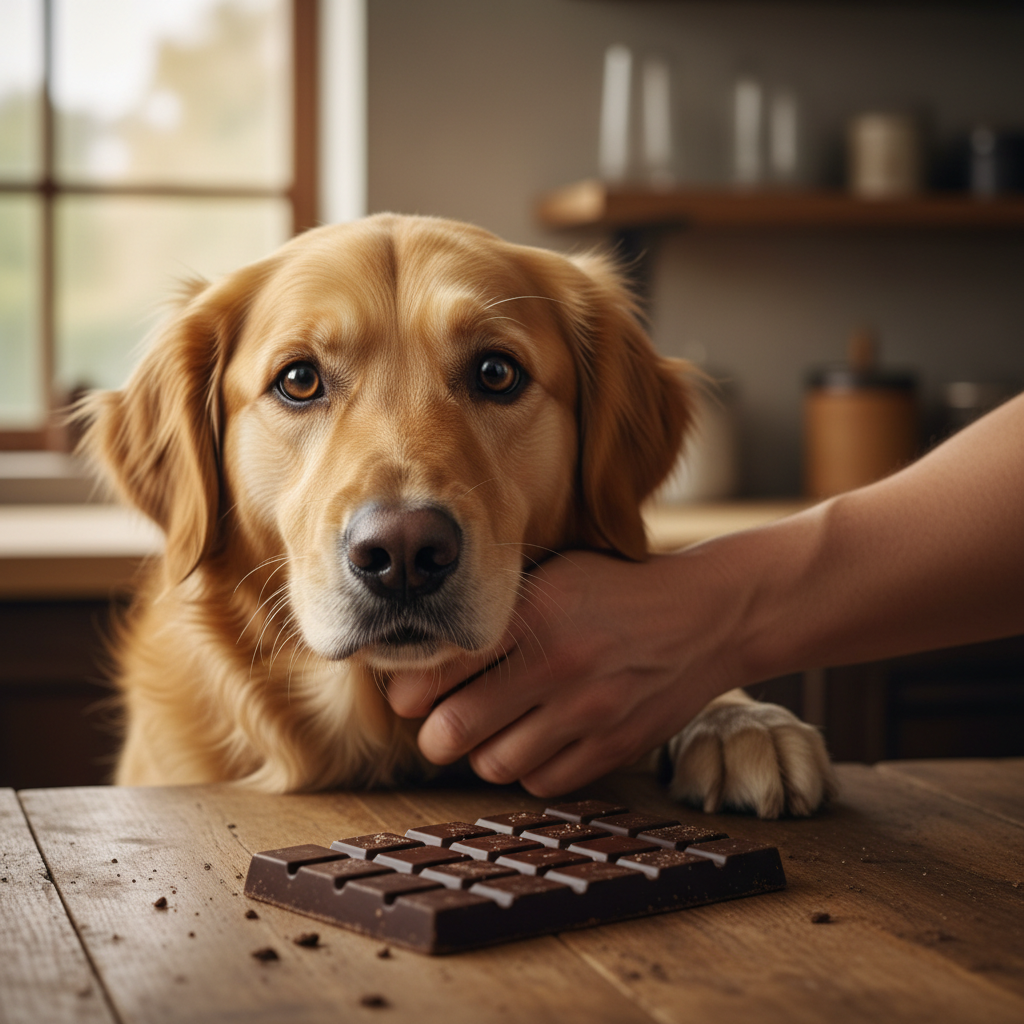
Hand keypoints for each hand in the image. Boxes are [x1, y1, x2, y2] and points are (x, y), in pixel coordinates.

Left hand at [387, 548, 743, 795]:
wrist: (706, 617)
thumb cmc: (615, 592)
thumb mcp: (555, 576)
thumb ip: (496, 610)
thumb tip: (423, 649)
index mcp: (536, 613)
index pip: (439, 669)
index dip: (411, 690)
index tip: (413, 693)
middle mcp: (560, 664)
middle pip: (453, 731)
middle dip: (435, 734)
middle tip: (440, 723)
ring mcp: (591, 711)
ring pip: (493, 765)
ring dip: (482, 753)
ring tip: (494, 730)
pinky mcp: (615, 747)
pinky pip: (542, 782)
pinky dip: (529, 768)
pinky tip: (538, 741)